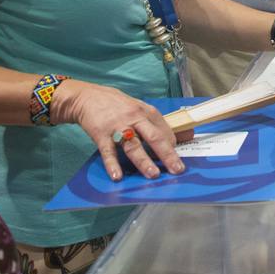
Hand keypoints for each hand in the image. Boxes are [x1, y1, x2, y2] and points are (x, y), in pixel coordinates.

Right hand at [51, 81, 187, 180]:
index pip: (165, 129)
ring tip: (153, 174)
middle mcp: (134, 118)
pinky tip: (117, 176)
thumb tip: (187, 135)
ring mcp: (118, 126)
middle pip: (154, 137)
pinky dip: (113, 165)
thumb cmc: (117, 105)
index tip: (178, 159)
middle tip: (177, 169)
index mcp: (146, 111)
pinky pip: (108, 152)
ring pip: (133, 146)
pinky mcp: (101, 134)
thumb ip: (158, 123)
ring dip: (144, 161)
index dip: (173, 145)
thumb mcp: (139, 108)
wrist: (87, 97)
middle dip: (167, 154)